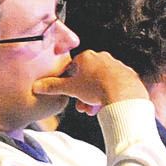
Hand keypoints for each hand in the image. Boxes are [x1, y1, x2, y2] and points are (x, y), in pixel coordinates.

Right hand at [30, 50, 147, 114]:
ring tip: (93, 109)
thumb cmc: (96, 88)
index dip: (70, 82)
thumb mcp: (70, 88)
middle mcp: (102, 57)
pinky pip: (114, 85)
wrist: (123, 94)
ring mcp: (116, 65)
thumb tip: (38, 86)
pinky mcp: (127, 75)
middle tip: (82, 105)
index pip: (73, 67)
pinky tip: (106, 105)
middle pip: (88, 76)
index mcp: (87, 57)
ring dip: (94, 96)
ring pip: (100, 82)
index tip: (71, 93)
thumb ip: (53, 87)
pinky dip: (108, 94)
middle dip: (83, 93)